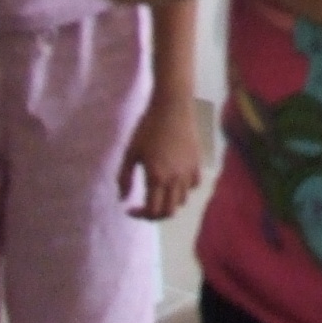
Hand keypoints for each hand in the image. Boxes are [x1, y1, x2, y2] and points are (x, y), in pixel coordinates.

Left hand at [120, 92, 202, 220]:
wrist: (173, 106)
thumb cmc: (148, 128)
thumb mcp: (130, 153)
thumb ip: (124, 178)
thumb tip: (123, 199)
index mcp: (157, 178)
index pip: (152, 212)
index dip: (140, 215)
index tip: (130, 208)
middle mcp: (175, 179)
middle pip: (169, 212)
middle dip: (154, 214)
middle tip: (144, 206)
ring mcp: (189, 171)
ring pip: (182, 201)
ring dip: (169, 202)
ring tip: (158, 192)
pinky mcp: (198, 162)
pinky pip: (193, 185)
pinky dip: (184, 189)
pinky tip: (174, 180)